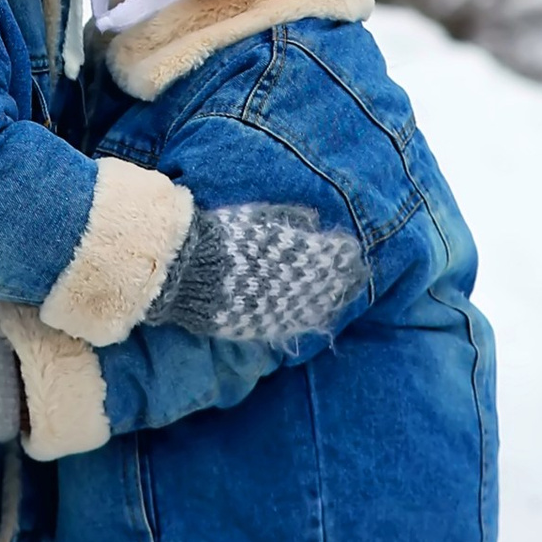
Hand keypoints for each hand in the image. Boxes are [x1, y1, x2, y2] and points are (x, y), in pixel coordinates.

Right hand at [146, 203, 365, 342]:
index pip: (332, 254)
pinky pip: (294, 323)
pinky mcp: (263, 325)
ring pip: (317, 305)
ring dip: (330, 300)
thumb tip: (313, 221)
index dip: (343, 253)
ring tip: (339, 296)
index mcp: (295, 251)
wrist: (187, 270)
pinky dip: (307, 318)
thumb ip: (288, 218)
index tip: (350, 250)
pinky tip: (314, 315)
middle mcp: (295, 281)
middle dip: (343, 278)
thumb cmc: (219, 236)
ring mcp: (281, 306)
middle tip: (354, 276)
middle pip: (330, 282)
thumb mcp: (255, 216)